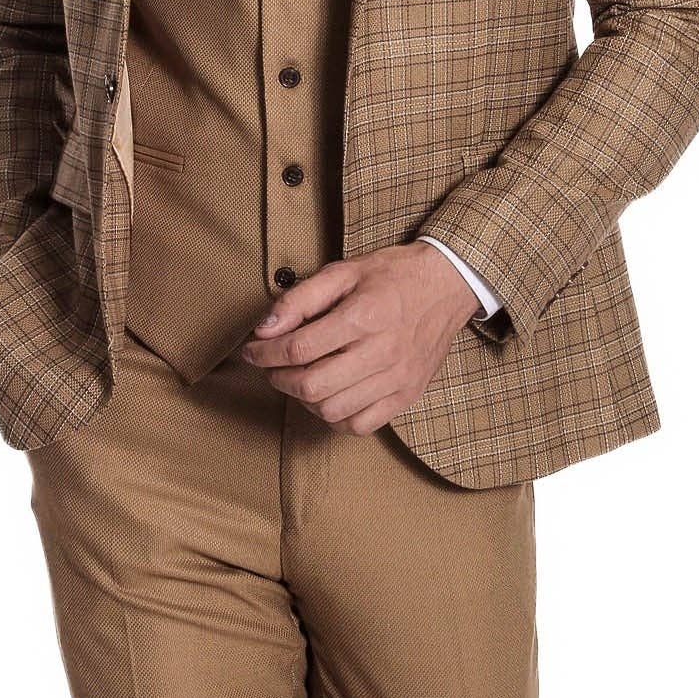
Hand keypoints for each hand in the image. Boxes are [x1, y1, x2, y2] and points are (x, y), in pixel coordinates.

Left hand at [238, 241, 481, 434]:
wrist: (447, 284)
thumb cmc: (392, 275)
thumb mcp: (343, 272)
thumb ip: (300, 299)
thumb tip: (265, 328)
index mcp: (363, 316)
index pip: (299, 348)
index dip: (265, 353)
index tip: (251, 351)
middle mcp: (382, 352)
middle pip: (312, 386)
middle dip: (279, 379)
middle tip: (271, 367)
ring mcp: (397, 378)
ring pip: (333, 411)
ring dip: (304, 400)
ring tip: (299, 379)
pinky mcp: (407, 394)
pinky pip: (361, 425)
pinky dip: (336, 418)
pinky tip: (330, 396)